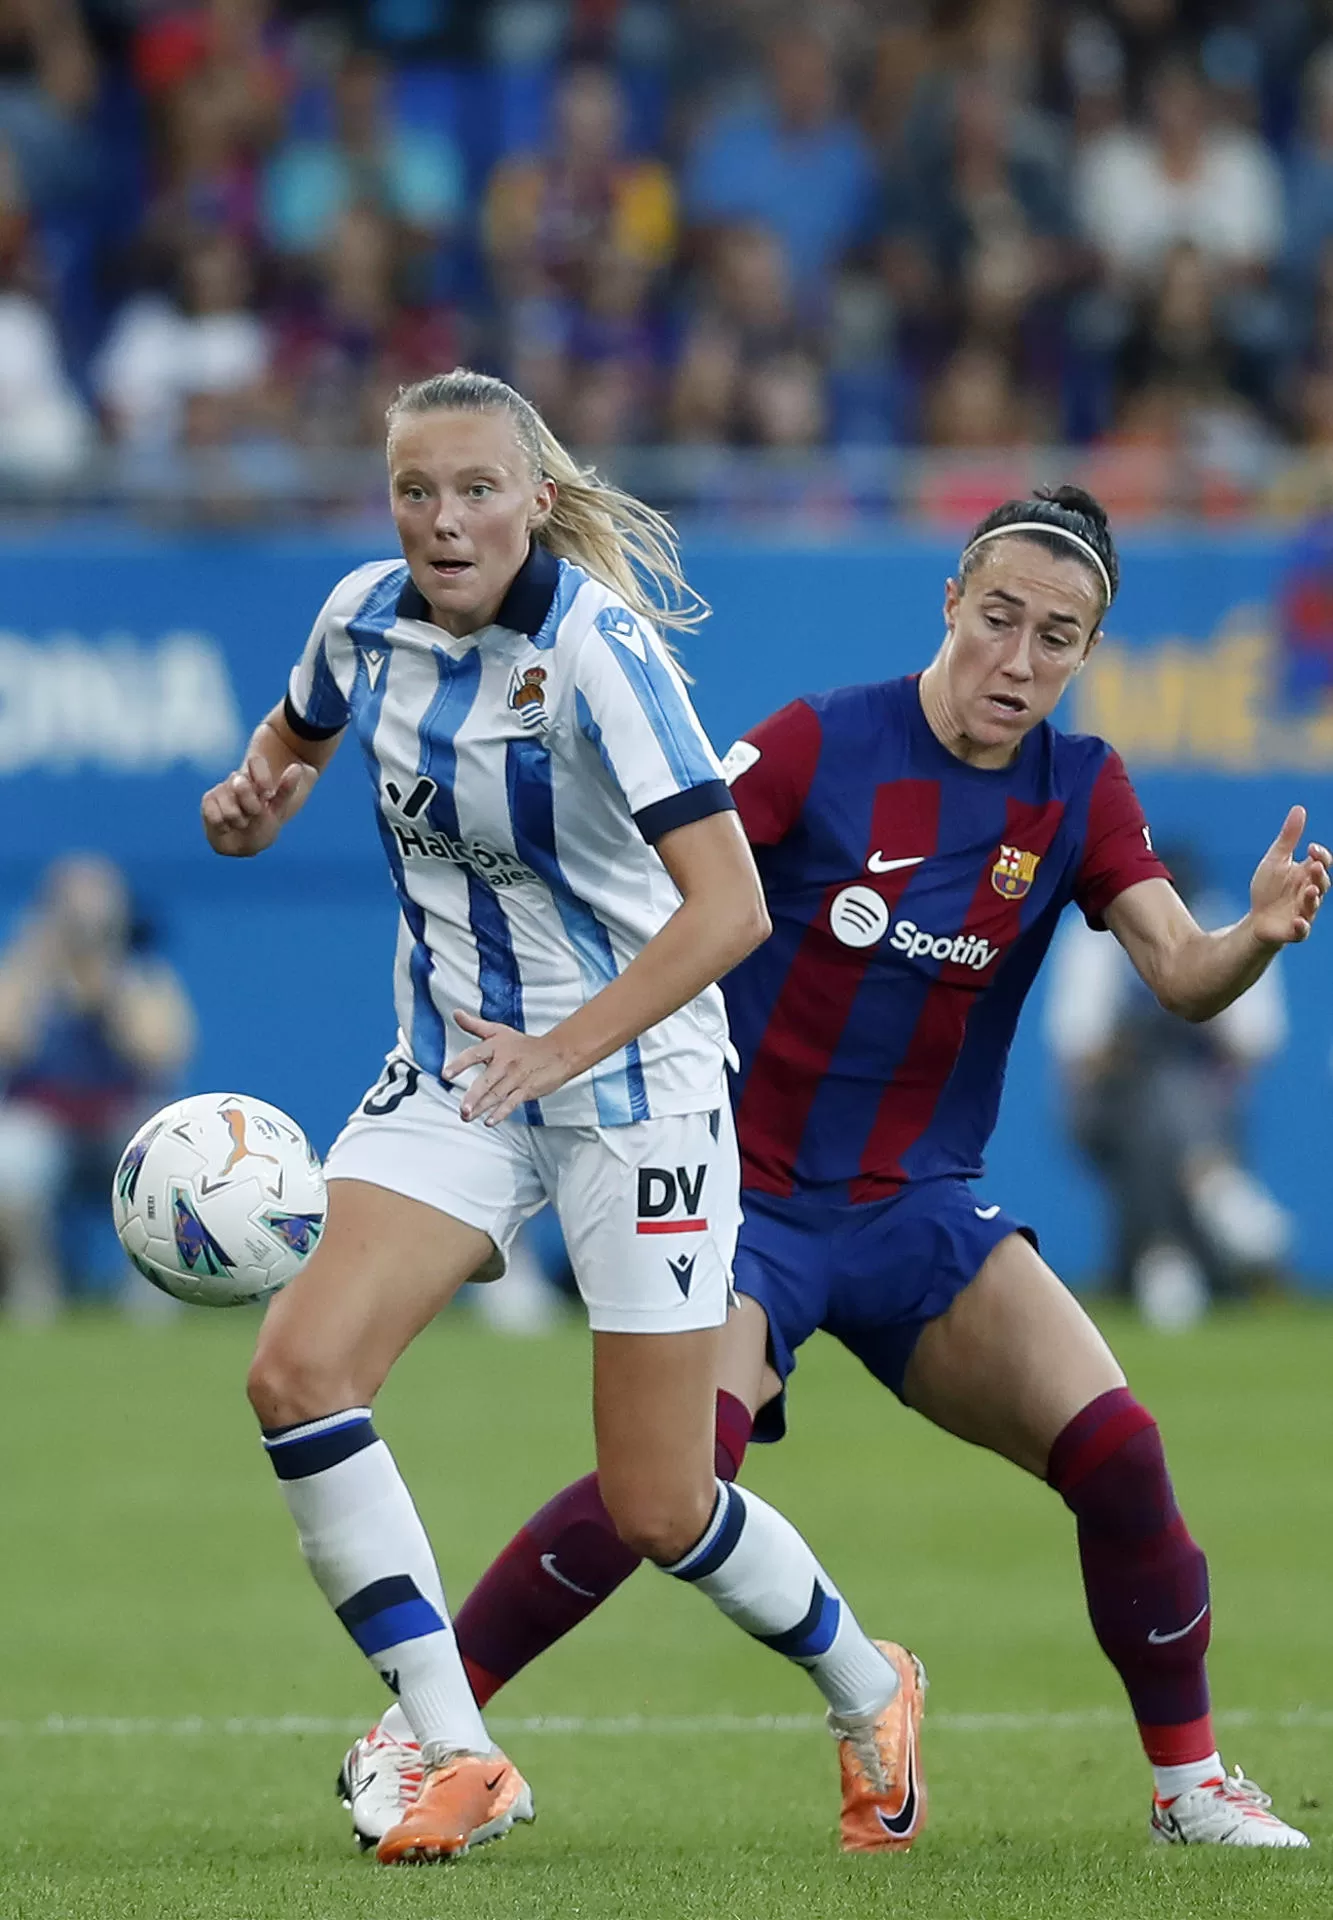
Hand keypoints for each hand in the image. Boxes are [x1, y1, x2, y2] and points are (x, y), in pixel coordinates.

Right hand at [201, 752, 315, 856]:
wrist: (247, 844)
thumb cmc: (265, 825)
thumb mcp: (278, 808)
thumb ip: (286, 788)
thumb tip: (298, 766)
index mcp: (255, 776)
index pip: (256, 761)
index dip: (262, 778)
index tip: (268, 793)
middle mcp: (237, 779)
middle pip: (241, 783)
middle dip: (251, 806)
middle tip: (254, 814)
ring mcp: (221, 790)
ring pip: (229, 802)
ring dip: (238, 819)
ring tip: (241, 822)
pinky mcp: (208, 801)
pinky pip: (213, 812)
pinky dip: (222, 824)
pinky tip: (227, 826)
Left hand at [444, 1011, 573, 1124]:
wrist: (558, 1052)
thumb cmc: (526, 1044)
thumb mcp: (498, 1030)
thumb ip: (474, 1025)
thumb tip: (456, 1013)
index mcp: (496, 1047)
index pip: (475, 1054)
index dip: (460, 1064)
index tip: (446, 1074)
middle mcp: (505, 1063)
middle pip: (487, 1081)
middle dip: (474, 1096)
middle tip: (463, 1108)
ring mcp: (516, 1078)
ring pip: (497, 1095)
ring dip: (482, 1107)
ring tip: (468, 1116)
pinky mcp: (526, 1090)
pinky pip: (512, 1103)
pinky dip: (501, 1113)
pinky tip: (490, 1121)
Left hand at [1248, 806, 1330, 947]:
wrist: (1257, 918)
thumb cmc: (1269, 888)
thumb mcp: (1276, 860)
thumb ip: (1289, 838)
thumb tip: (1300, 808)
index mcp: (1307, 874)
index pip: (1322, 862)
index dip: (1321, 856)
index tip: (1311, 847)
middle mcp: (1310, 892)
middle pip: (1322, 882)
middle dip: (1319, 875)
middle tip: (1313, 866)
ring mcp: (1304, 912)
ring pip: (1313, 905)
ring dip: (1313, 898)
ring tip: (1309, 890)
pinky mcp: (1294, 930)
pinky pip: (1302, 930)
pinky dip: (1302, 926)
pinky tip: (1299, 921)